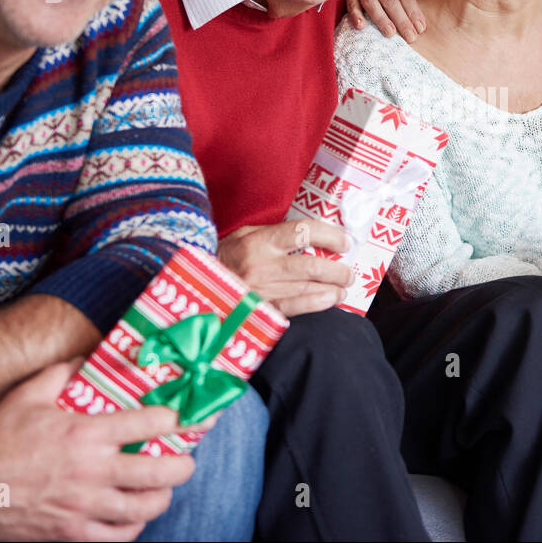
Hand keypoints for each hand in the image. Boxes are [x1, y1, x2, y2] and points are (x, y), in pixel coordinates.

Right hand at [0, 360, 205, 540]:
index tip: (183, 419)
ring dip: (161, 497)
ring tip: (162, 489)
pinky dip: (131, 529)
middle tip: (185, 460)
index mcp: (85, 434)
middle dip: (183, 465)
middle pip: (160, 472)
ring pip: (144, 509)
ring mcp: (82, 507)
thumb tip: (85, 360)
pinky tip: (131, 518)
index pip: (149, 424)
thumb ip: (63, 374)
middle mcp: (91, 472)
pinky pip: (116, 538)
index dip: (175, 421)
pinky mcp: (69, 533)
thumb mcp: (28, 395)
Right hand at [217, 220, 353, 314]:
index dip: (330, 235)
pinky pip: (294, 307)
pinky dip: (317, 303)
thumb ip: (272, 233)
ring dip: (332, 288)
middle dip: (337, 269)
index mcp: (258, 240)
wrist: (193, 287)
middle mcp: (261, 264)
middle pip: (311, 265)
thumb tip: (309, 235)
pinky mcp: (260, 310)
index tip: (344, 242)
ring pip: (307, 287)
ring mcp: (261, 290)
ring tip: (342, 288)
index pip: (302, 231)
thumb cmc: (222, 258)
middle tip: (347, 272)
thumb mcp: (242, 236)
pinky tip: (330, 300)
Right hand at [345, 0, 426, 40]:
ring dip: (381, 20)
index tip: (421, 28)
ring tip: (390, 34)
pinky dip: (355, 15)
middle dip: (401, 21)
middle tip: (410, 37)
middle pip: (390, 1)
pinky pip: (352, 5)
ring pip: (371, 4)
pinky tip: (361, 27)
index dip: (413, 12)